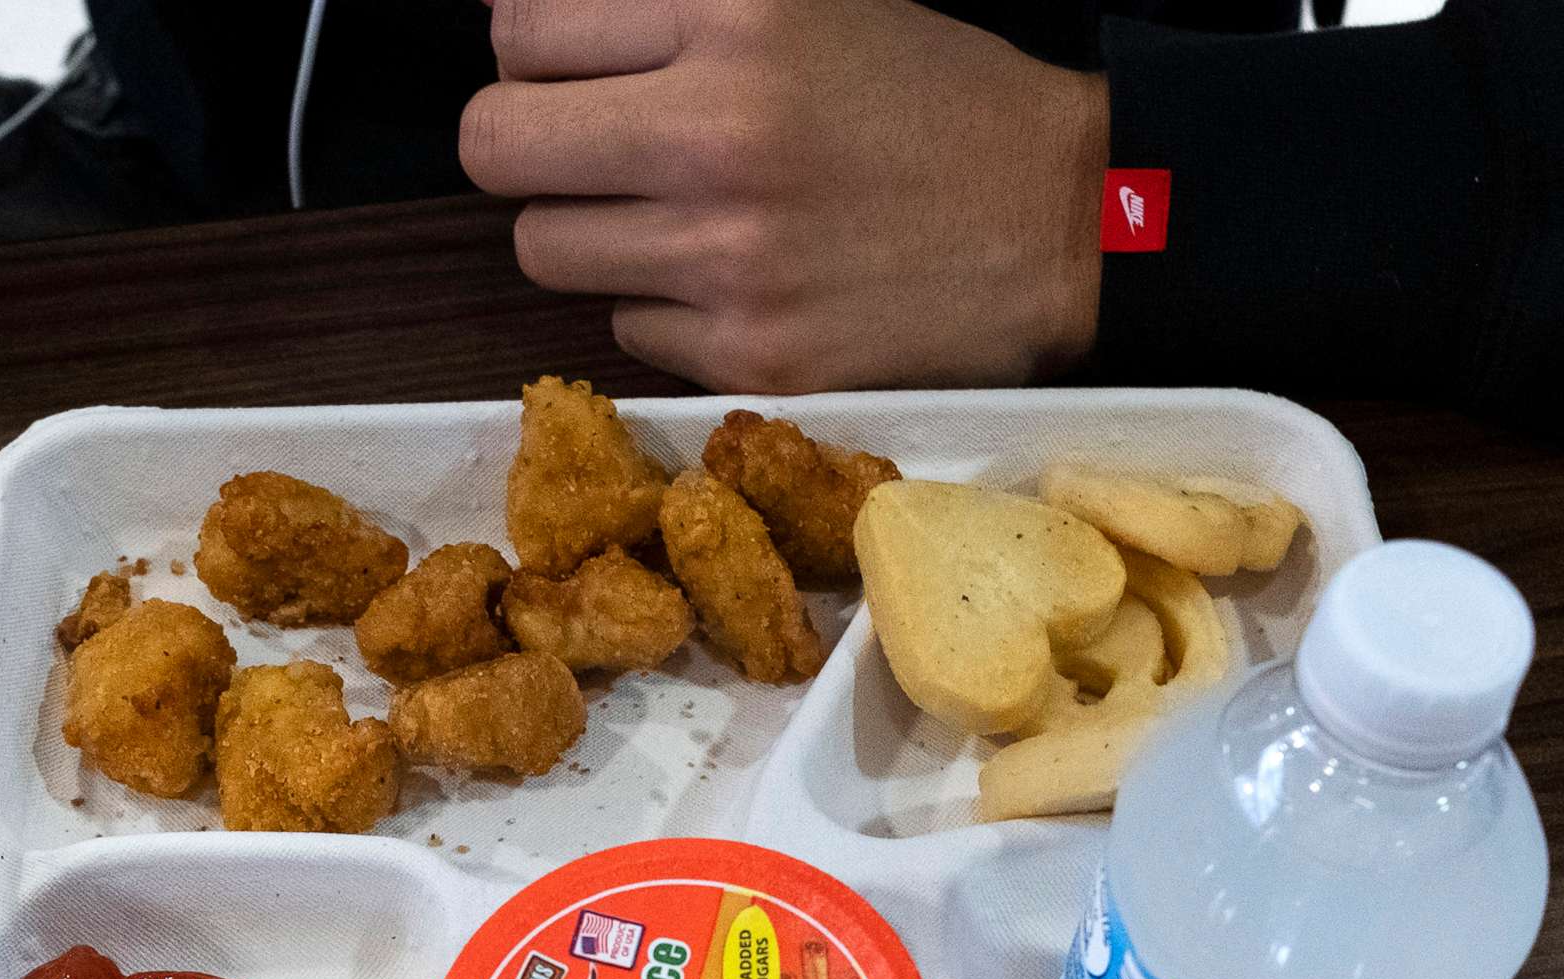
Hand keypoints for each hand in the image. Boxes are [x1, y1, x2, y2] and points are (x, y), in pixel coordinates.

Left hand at [461, 0, 1107, 390]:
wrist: (1067, 226)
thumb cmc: (932, 102)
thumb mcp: (810, 3)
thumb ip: (666, 11)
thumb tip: (516, 27)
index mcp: (737, 17)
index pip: (520, 29)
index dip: (530, 53)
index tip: (566, 71)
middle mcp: (719, 132)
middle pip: (495, 147)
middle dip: (524, 146)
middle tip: (581, 151)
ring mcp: (728, 258)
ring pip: (546, 249)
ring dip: (592, 232)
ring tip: (678, 215)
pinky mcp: (748, 357)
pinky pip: (624, 330)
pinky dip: (662, 308)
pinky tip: (740, 280)